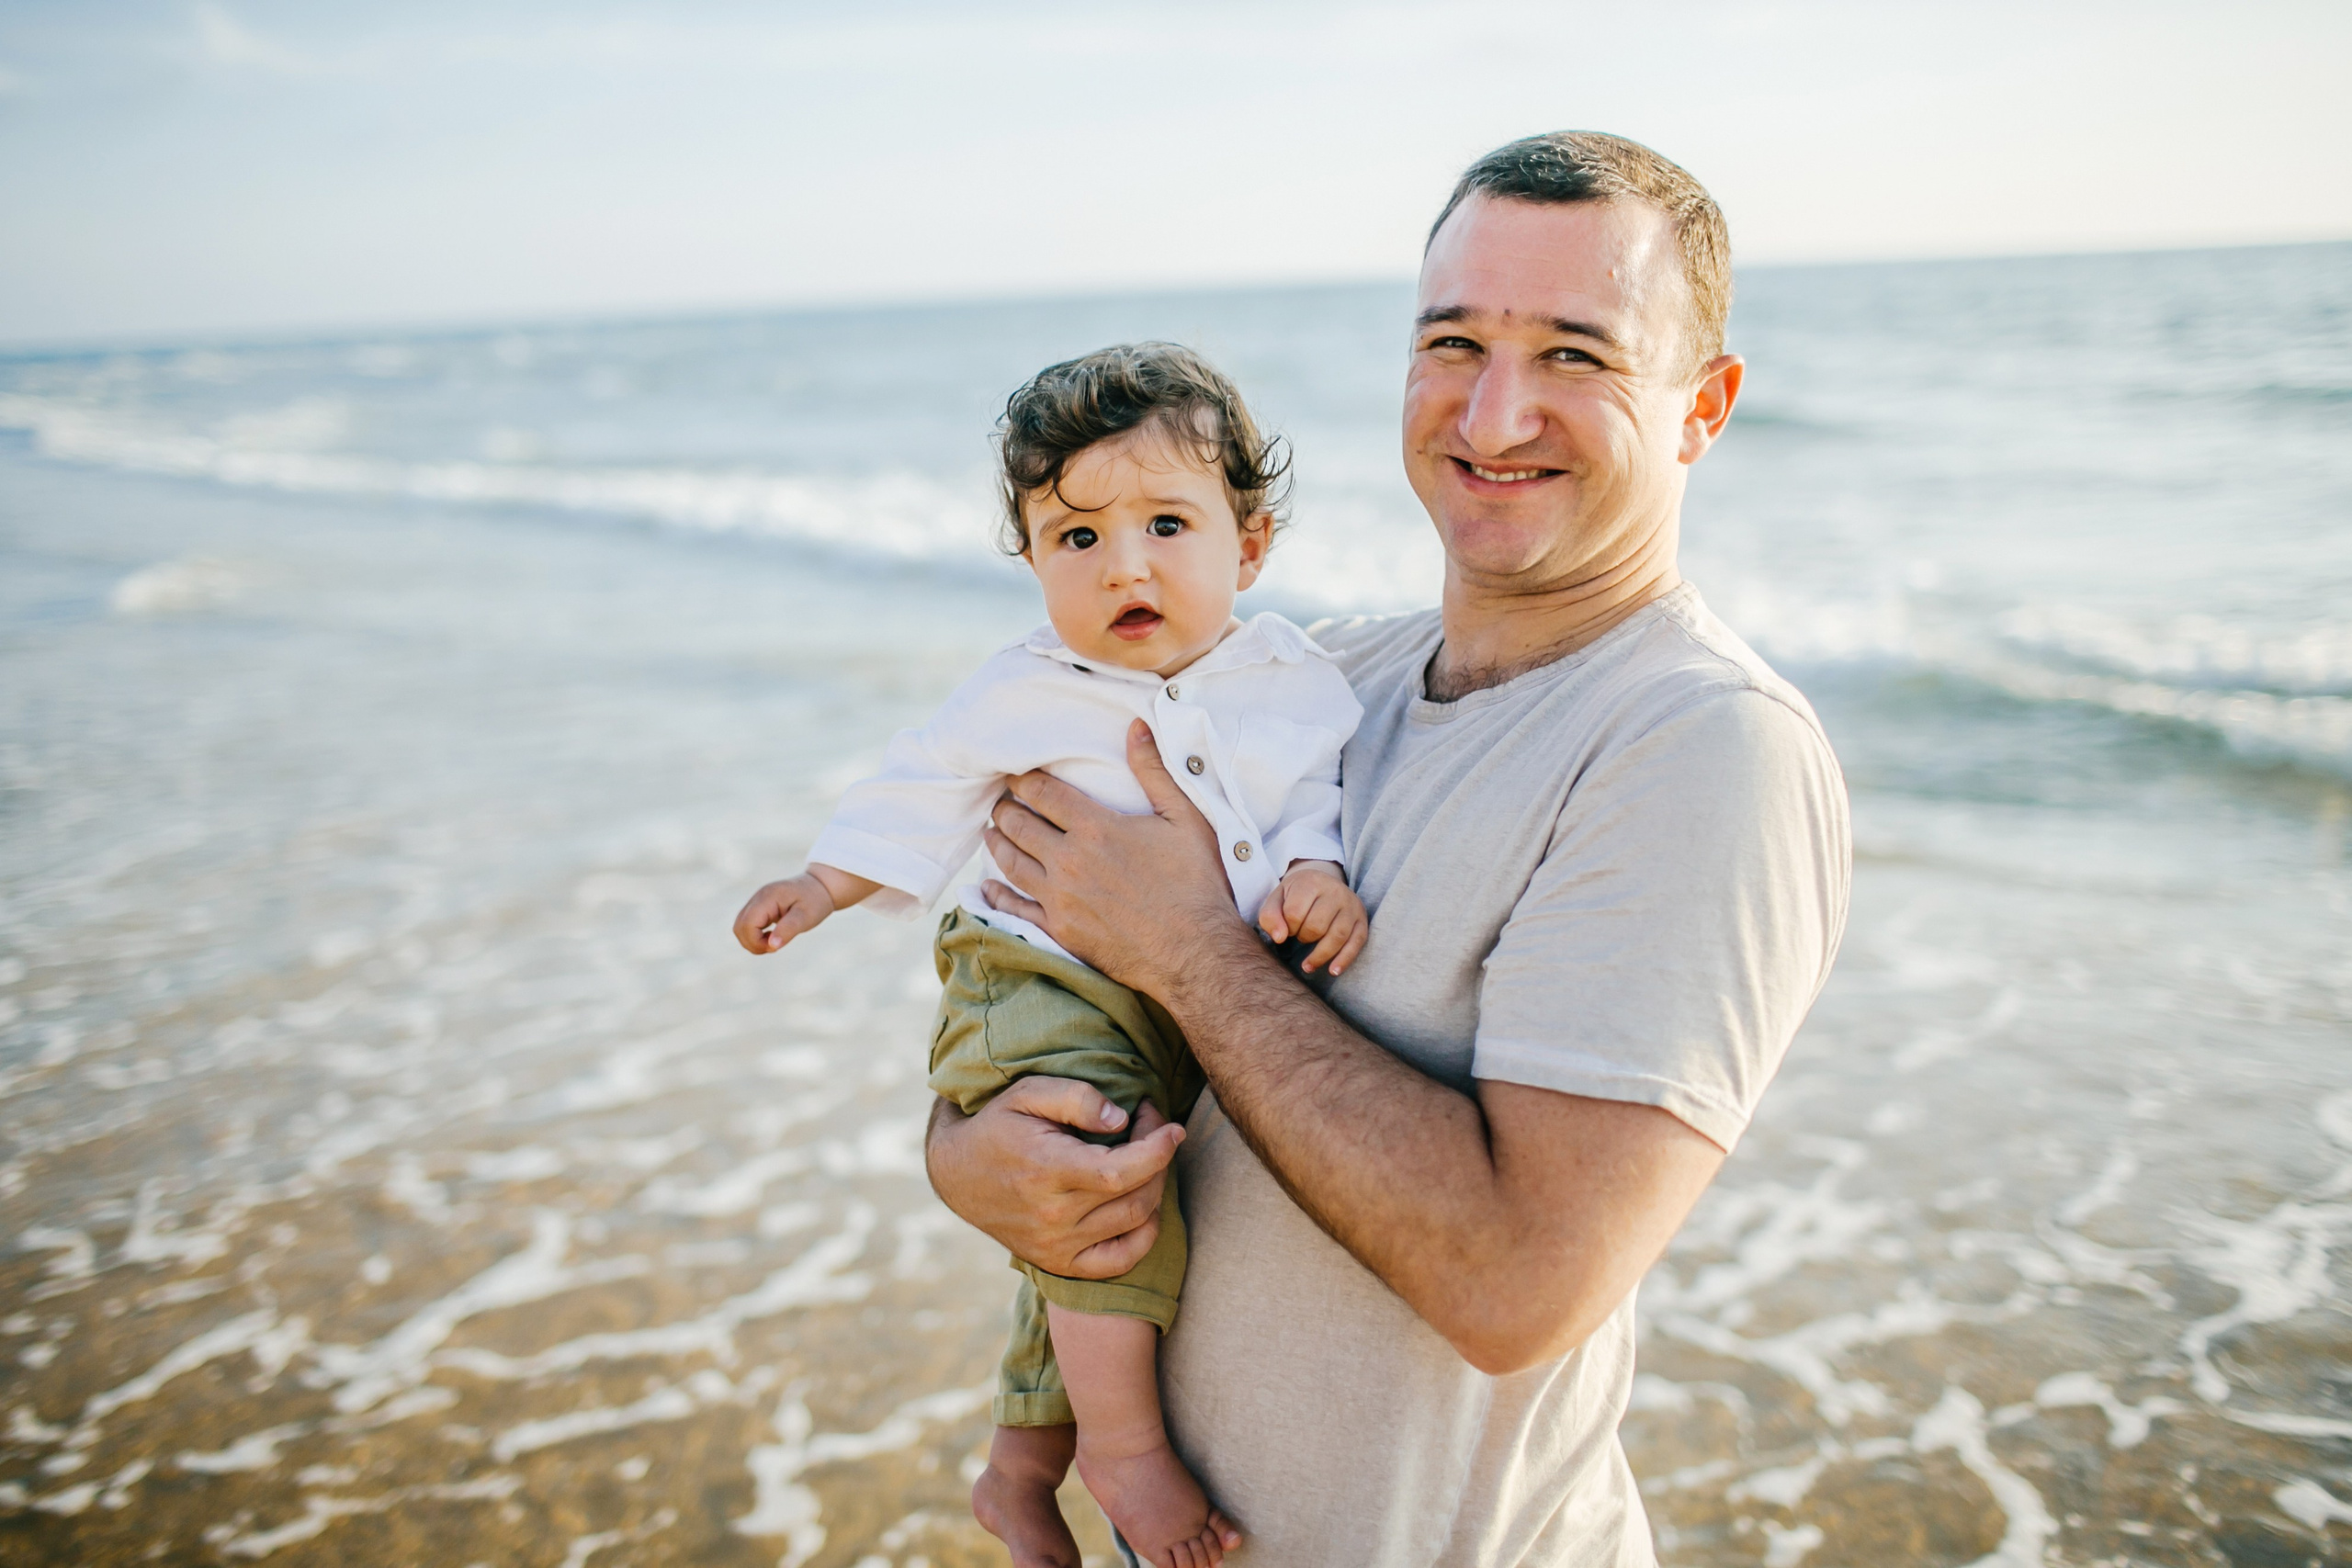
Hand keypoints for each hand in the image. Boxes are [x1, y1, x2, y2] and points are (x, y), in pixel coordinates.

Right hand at [732, 872, 833, 953]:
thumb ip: (788, 930)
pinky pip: (747, 924)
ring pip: (740, 927)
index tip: (775, 946)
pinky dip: (755, 935)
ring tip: (774, 942)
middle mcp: (758, 897)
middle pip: (739, 927)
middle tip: (775, 946)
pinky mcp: (758, 907)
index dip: (756, 942)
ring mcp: (756, 901)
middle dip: (752, 944)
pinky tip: (771, 936)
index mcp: (768, 898)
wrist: (820, 886)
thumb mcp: (806, 917)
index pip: (747, 924)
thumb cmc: (815, 901)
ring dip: (752, 941)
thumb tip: (772, 946)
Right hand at [926, 1078, 1183, 1277]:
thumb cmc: (998, 1125)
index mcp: (1046, 1170)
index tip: (1172, 1126)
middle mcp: (1053, 1215)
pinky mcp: (1060, 1263)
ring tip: (1146, 1158)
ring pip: (1135, 1222)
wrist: (958, 1174)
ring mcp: (1057, 1245)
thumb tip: (1120, 1121)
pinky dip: (1145, 1235)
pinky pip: (1121, 1261)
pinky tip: (1143, 1205)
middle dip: (1160, 1158)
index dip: (1158, 1149)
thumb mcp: (1027, 1092)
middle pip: (1136, 1195)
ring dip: (1156, 1187)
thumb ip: (1076, 1098)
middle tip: (1153, 1129)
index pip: (1121, 1170)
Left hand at [979, 720, 1244, 993]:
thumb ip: (1155, 772)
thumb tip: (1136, 726)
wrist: (1196, 953)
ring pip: (1010, 863)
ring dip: (996, 843)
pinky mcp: (1059, 930)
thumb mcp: (1185, 820)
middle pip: (1018, 825)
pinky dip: (997, 895)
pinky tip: (988, 888)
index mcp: (1096, 828)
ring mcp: (1060, 898)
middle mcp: (1069, 861)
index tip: (1015, 773)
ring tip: (992, 832)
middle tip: (1001, 801)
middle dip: (1005, 808)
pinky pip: (1015, 909)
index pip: (1043, 792)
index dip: (1024, 779)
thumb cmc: (1196, 884)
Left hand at [1257, 861, 1367, 975]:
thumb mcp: (1277, 899)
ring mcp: (1351, 906)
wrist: (1323, 883)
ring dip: (1320, 955)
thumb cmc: (1296, 895)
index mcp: (1311, 882)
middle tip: (1300, 936)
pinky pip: (1356, 943)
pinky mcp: (1361, 920)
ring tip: (1307, 965)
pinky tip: (1333, 971)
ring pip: (1337, 937)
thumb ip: (1270, 916)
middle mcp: (1335, 891)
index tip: (1288, 927)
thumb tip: (1279, 938)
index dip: (1287, 927)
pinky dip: (1344, 960)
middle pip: (1316, 927)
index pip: (1294, 913)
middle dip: (1303, 938)